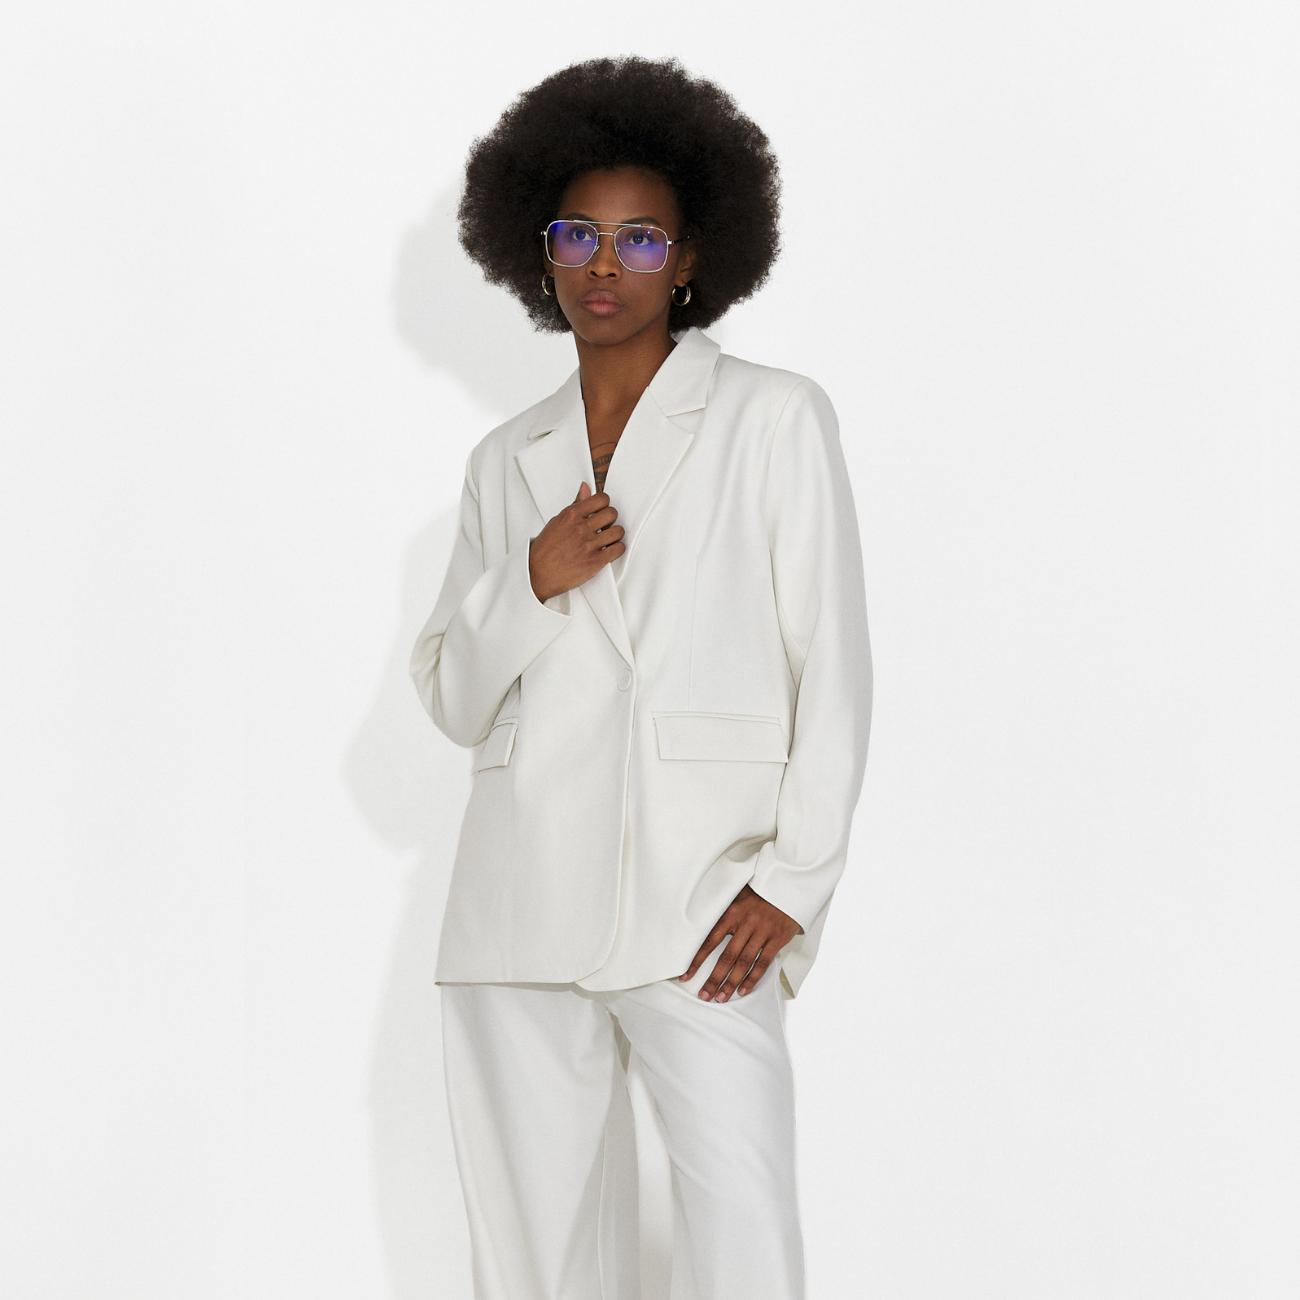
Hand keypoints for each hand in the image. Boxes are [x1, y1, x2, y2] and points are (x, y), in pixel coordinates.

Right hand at [528, 481, 625, 602]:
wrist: (537, 574)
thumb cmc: (545, 549)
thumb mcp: (557, 522)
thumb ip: (575, 505)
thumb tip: (586, 487)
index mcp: (571, 515)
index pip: (601, 499)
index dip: (604, 504)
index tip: (601, 510)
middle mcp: (581, 528)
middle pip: (612, 513)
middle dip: (610, 518)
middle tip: (605, 525)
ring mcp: (589, 545)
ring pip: (618, 531)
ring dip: (615, 534)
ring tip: (608, 538)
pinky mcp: (595, 561)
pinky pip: (618, 549)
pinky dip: (618, 548)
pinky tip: (611, 549)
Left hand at [679, 884, 801, 1001]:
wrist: (788, 887)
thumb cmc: (759, 893)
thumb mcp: (737, 895)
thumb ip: (722, 910)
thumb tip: (698, 921)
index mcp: (732, 912)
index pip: (710, 940)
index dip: (697, 961)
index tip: (687, 976)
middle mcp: (746, 923)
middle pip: (727, 957)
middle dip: (714, 979)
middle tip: (704, 995)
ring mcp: (762, 932)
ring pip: (744, 963)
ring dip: (731, 982)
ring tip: (721, 997)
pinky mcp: (777, 939)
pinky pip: (763, 963)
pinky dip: (752, 978)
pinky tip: (743, 990)